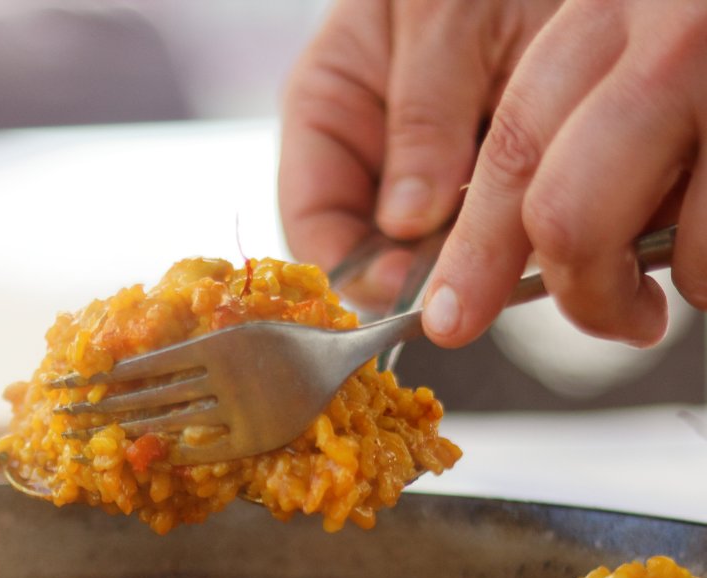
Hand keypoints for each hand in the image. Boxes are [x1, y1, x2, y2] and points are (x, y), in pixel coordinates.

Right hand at [279, 0, 558, 296]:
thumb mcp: (445, 18)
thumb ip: (422, 119)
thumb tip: (404, 223)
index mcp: (327, 109)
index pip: (311, 222)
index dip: (350, 267)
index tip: (404, 288)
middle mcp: (370, 152)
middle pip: (369, 252)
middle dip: (413, 276)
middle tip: (466, 286)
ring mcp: (427, 174)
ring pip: (427, 255)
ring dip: (464, 264)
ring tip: (506, 253)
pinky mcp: (485, 183)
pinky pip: (481, 237)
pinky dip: (504, 243)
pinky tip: (529, 232)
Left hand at [423, 0, 706, 348]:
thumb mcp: (665, 46)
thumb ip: (596, 123)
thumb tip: (531, 246)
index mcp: (613, 4)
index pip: (514, 146)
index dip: (476, 249)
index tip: (450, 317)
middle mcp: (678, 24)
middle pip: (565, 211)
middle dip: (580, 293)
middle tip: (614, 319)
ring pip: (680, 250)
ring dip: (695, 278)